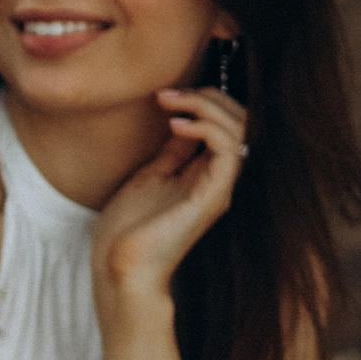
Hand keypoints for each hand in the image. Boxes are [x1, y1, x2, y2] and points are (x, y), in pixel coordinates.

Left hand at [92, 87, 247, 308]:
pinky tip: (177, 125)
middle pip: (240, 122)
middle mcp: (219, 179)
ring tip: (173, 103)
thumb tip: (181, 121)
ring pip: (241, 131)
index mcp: (205, 173)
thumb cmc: (128, 228)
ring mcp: (219, 188)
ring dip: (208, 107)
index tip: (165, 94)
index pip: (227, 124)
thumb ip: (171, 151)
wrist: (119, 265)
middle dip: (208, 97)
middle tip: (170, 94)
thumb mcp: (149, 176)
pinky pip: (230, 152)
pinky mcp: (214, 197)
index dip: (203, 100)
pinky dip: (208, 129)